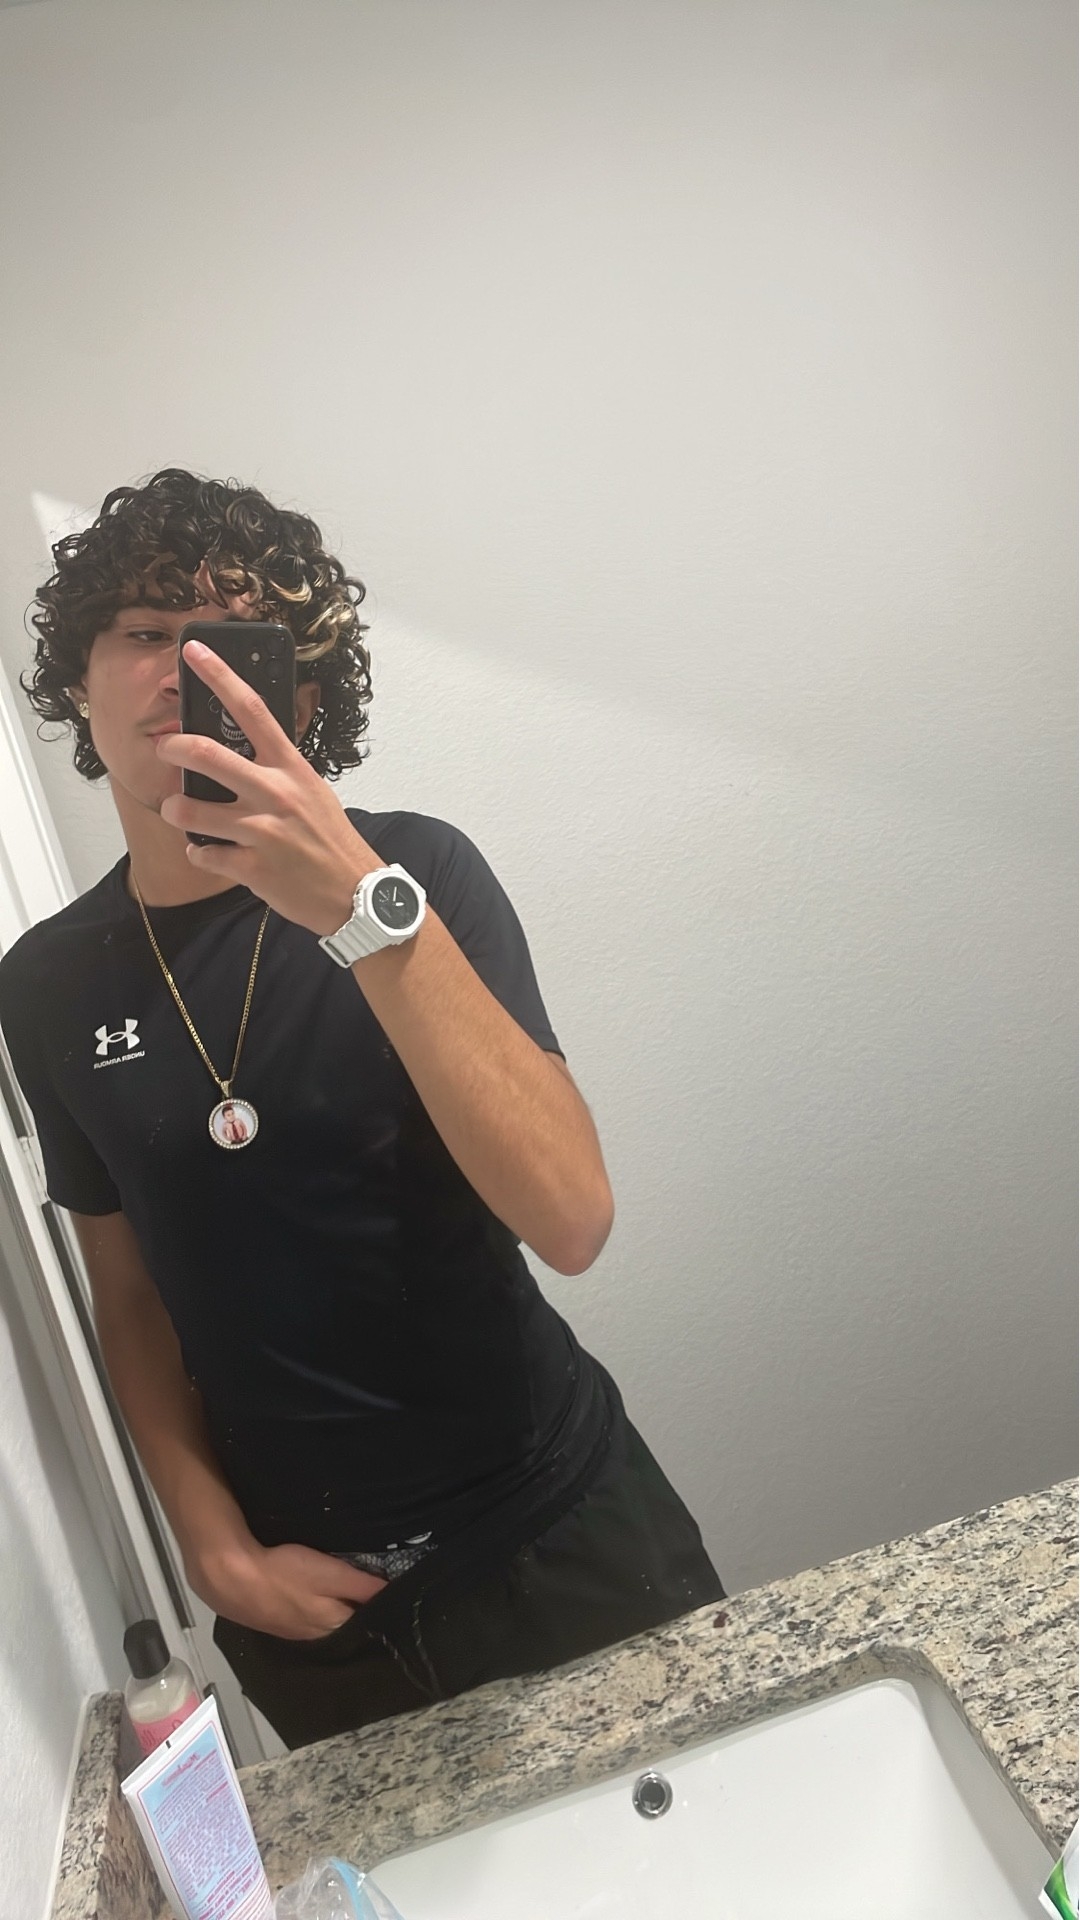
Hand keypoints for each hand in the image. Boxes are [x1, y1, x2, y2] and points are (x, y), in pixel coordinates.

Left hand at [156, 639, 377, 935]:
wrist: (354, 895)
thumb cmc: (330, 840)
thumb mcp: (312, 791)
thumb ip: (278, 768)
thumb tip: (241, 746)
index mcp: (291, 767)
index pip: (251, 709)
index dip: (219, 676)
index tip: (193, 651)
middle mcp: (275, 793)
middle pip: (207, 755)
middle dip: (173, 747)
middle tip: (164, 748)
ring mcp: (262, 832)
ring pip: (191, 810)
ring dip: (176, 810)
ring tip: (179, 812)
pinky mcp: (252, 868)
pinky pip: (202, 854)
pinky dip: (199, 853)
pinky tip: (210, 853)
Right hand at [190, 1537, 387, 1639]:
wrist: (230, 1578)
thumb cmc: (286, 1574)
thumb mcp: (331, 1574)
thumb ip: (363, 1586)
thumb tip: (396, 1594)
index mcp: (333, 1627)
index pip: (365, 1626)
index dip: (380, 1615)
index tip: (395, 1605)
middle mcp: (315, 1636)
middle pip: (345, 1628)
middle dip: (359, 1616)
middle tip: (375, 1599)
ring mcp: (292, 1631)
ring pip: (323, 1624)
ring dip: (335, 1614)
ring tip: (348, 1598)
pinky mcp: (274, 1621)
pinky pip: (303, 1619)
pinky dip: (312, 1610)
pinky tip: (311, 1598)